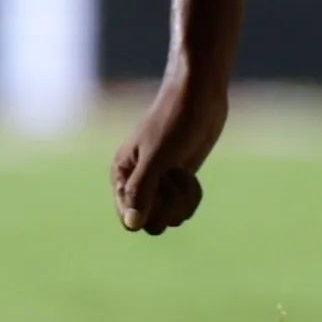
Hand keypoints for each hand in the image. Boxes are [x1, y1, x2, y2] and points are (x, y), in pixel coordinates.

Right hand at [112, 74, 228, 233]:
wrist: (200, 96)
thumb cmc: (174, 121)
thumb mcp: (157, 158)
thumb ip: (142, 191)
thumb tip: (132, 225)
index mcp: (122, 177)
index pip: (129, 220)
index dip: (149, 212)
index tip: (161, 187)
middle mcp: (137, 184)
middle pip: (152, 223)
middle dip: (168, 206)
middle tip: (174, 177)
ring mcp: (160, 183)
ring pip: (170, 217)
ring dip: (182, 200)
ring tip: (183, 174)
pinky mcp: (179, 180)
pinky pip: (184, 207)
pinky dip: (191, 197)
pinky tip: (191, 176)